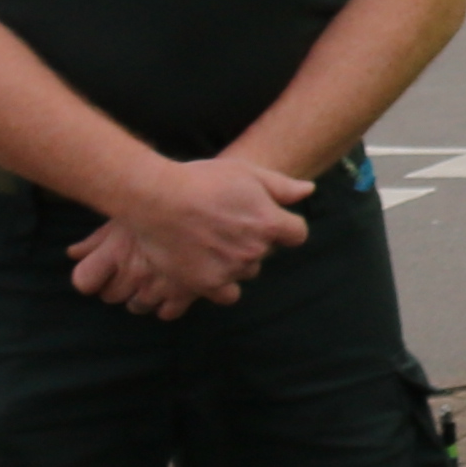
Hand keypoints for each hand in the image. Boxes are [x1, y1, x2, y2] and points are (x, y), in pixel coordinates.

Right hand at [70, 150, 313, 313]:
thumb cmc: (202, 180)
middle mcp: (255, 250)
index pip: (296, 234)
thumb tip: (308, 191)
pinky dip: (221, 284)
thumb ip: (281, 186)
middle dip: (253, 240)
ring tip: (210, 242)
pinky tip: (207, 267)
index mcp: (270, 223)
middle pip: (266, 251)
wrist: (157, 199)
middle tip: (226, 224)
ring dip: (236, 261)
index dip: (283, 226)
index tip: (264, 218)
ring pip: (246, 270)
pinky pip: (228, 294)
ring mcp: (231, 269)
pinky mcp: (207, 285)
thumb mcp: (246, 172)